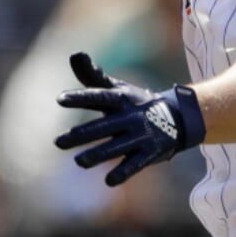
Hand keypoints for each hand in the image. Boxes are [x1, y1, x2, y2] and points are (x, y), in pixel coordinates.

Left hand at [55, 53, 205, 185]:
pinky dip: (123, 173)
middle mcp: (129, 117)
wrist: (178, 118)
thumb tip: (75, 55)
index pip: (97, 96)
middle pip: (102, 126)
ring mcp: (140, 136)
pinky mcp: (149, 153)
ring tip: (79, 162)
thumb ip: (93, 75)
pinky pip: (135, 164)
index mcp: (120, 99)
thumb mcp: (117, 87)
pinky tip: (109, 181)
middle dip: (80, 135)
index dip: (79, 98)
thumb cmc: (136, 102)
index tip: (60, 100)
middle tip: (58, 143)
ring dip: (97, 155)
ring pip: (115, 147)